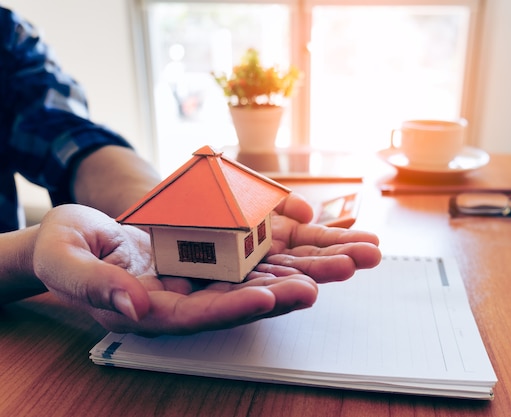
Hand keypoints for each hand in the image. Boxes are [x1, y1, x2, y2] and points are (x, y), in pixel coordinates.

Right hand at [32, 198, 379, 335]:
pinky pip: (259, 245)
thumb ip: (94, 286)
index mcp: (155, 310)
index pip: (203, 315)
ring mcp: (207, 273)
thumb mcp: (65, 263)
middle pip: (251, 293)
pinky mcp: (216, 249)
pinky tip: (329, 231)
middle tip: (344, 270)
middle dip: (299, 282)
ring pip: (266, 270)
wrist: (77, 237)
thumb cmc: (65, 251)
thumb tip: (133, 305)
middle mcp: (191, 296)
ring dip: (312, 262)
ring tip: (358, 254)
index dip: (239, 306)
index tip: (275, 296)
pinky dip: (292, 238)